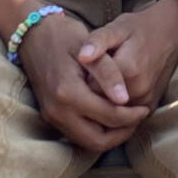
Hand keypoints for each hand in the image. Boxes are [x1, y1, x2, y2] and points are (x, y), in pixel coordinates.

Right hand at [22, 11, 149, 152]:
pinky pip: (77, 134)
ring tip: (126, 118)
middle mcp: (57, 111)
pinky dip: (96, 131)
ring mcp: (51, 116)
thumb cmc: (64, 36)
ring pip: (87, 142)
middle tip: (137, 118)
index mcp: (68, 93)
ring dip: (109, 135)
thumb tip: (124, 99)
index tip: (145, 108)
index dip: (132, 116)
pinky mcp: (50, 117)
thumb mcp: (90, 48)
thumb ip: (108, 73)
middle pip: (97, 141)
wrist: (32, 35)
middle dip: (121, 133)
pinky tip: (108, 116)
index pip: (109, 117)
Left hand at [76, 0, 177, 114]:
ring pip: (111, 113)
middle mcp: (138, 90)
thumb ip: (98, 41)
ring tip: (100, 83)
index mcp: (128, 70)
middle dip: (89, 95)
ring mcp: (146, 101)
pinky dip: (115, 107)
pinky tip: (112, 90)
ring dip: (102, 103)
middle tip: (88, 77)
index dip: (80, 81)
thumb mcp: (117, 27)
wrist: (171, 34)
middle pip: (99, 104)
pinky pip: (124, 116)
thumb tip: (82, 56)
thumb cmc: (139, 29)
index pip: (89, 89)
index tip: (80, 71)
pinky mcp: (150, 107)